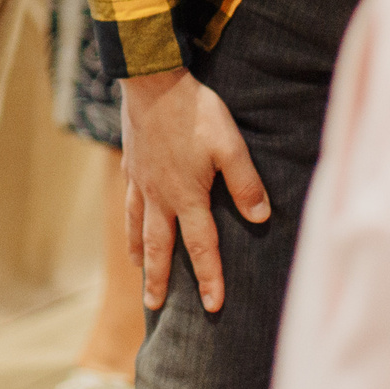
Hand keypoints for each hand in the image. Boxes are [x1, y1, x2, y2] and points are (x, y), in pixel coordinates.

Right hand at [119, 67, 268, 313]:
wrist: (151, 81)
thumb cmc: (195, 112)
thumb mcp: (230, 144)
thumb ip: (245, 182)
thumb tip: (261, 217)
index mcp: (187, 196)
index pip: (201, 246)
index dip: (209, 278)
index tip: (212, 307)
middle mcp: (160, 196)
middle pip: (159, 247)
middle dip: (159, 280)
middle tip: (154, 307)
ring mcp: (141, 181)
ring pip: (138, 227)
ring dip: (140, 254)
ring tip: (139, 272)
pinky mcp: (131, 164)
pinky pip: (128, 201)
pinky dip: (129, 220)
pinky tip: (130, 222)